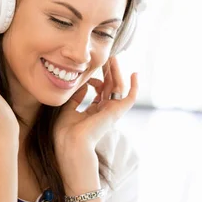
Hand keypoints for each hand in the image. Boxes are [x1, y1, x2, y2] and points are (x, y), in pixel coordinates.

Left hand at [54, 57, 137, 188]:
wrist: (71, 143)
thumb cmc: (66, 132)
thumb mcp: (67, 110)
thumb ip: (75, 98)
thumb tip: (83, 85)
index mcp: (93, 113)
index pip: (99, 93)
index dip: (95, 81)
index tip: (86, 76)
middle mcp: (104, 112)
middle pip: (109, 88)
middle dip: (108, 73)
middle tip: (106, 58)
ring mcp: (111, 112)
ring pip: (118, 88)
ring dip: (116, 73)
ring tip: (113, 58)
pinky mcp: (117, 112)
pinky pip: (130, 98)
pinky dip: (134, 87)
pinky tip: (134, 73)